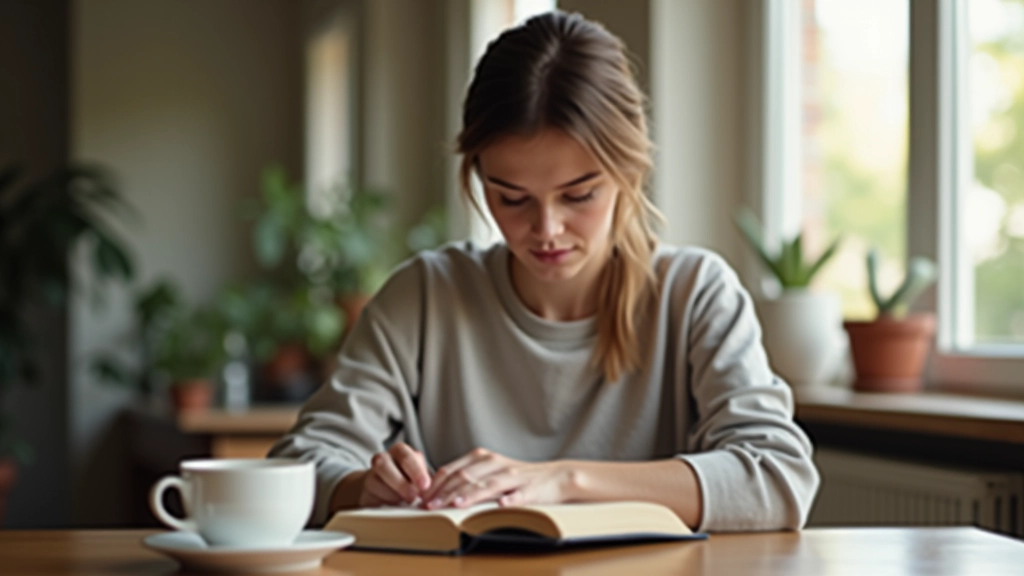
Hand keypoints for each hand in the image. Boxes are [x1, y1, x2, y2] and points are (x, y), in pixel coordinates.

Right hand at [358, 442, 431, 506]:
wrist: (382, 487)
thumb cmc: (407, 480)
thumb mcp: (419, 476)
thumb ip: (426, 481)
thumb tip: (439, 496)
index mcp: (400, 451)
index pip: (406, 457)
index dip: (416, 471)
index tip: (425, 486)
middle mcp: (383, 459)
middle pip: (384, 464)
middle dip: (400, 482)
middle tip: (413, 497)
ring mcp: (371, 474)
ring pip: (375, 480)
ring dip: (392, 494)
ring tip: (404, 503)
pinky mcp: (365, 490)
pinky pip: (371, 496)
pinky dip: (383, 501)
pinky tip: (393, 506)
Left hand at [420, 447, 573, 509]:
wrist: (555, 477)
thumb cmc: (518, 478)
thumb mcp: (490, 473)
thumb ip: (467, 478)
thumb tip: (438, 492)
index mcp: (482, 459)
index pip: (452, 470)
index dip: (435, 484)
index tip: (421, 498)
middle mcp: (495, 464)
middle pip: (465, 477)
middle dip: (445, 493)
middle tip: (430, 506)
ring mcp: (513, 476)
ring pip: (487, 485)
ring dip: (470, 495)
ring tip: (456, 505)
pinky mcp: (530, 489)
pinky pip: (518, 495)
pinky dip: (509, 500)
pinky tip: (501, 506)